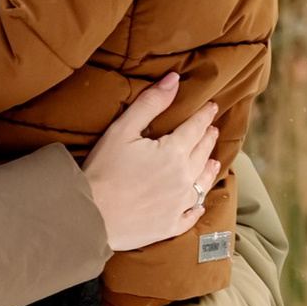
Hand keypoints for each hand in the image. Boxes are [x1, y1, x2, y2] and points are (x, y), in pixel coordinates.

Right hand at [82, 77, 220, 254]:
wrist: (92, 216)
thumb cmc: (103, 171)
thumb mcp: (122, 130)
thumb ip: (150, 103)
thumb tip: (174, 79)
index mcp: (174, 152)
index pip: (195, 128)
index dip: (204, 115)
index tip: (212, 107)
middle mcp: (183, 178)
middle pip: (202, 154)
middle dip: (208, 139)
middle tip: (213, 130)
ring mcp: (179, 205)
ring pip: (202, 184)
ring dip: (209, 170)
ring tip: (214, 162)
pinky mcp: (170, 226)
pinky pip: (191, 215)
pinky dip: (197, 207)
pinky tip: (199, 205)